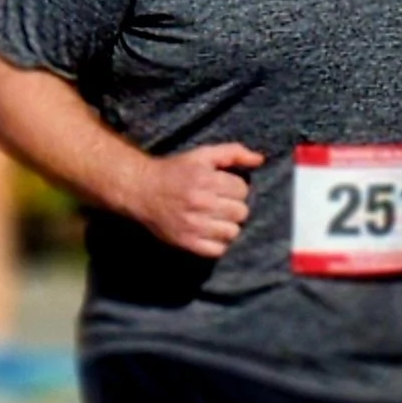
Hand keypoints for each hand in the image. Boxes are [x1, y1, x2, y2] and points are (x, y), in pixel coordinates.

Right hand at [136, 143, 263, 257]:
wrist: (142, 190)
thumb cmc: (175, 171)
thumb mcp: (202, 155)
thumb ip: (232, 153)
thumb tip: (260, 160)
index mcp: (205, 179)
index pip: (242, 190)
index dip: (235, 188)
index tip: (224, 188)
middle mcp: (200, 202)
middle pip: (241, 212)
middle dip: (233, 207)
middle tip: (221, 204)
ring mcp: (194, 225)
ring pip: (232, 232)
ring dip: (228, 226)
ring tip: (216, 218)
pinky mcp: (187, 242)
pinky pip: (218, 250)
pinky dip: (218, 243)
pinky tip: (210, 232)